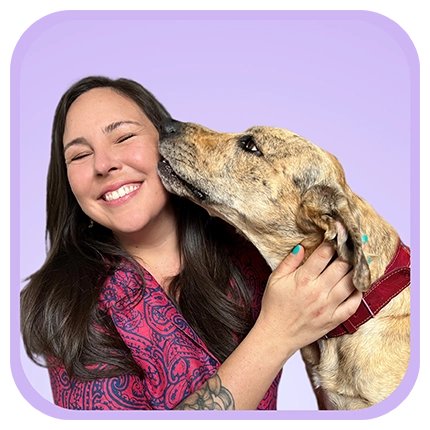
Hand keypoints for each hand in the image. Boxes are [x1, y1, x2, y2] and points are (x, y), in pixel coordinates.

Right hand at [257, 241, 361, 357]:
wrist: (276, 335)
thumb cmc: (274, 306)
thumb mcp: (275, 279)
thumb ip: (289, 262)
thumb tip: (302, 246)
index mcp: (303, 279)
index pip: (324, 254)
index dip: (333, 241)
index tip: (338, 232)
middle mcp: (318, 292)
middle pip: (342, 266)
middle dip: (348, 253)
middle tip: (351, 245)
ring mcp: (328, 307)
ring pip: (351, 283)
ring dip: (356, 270)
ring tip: (358, 261)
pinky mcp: (334, 320)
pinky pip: (353, 305)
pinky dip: (358, 293)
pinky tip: (358, 284)